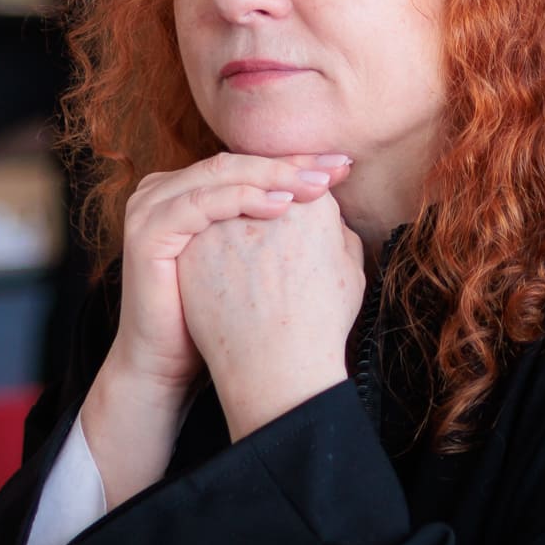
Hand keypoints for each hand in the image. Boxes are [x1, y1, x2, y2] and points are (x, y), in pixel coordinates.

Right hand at [86, 152, 351, 505]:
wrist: (169, 364)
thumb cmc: (217, 317)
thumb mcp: (252, 258)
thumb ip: (276, 222)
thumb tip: (331, 194)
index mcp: (190, 189)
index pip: (248, 166)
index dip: (296, 163)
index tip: (343, 166)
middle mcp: (165, 189)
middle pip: (237, 163)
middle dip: (291, 165)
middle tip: (336, 168)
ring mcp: (151, 207)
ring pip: (221, 175)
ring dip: (273, 177)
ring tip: (317, 187)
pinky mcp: (147, 230)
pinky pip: (200, 203)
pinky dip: (242, 200)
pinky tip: (281, 208)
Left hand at [177, 193, 365, 438]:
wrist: (274, 366)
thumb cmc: (321, 324)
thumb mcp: (351, 271)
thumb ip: (340, 233)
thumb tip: (327, 216)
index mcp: (311, 204)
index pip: (301, 178)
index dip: (302, 186)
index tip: (299, 201)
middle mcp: (264, 203)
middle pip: (262, 180)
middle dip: (268, 190)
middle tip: (270, 218)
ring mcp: (223, 222)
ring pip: (227, 200)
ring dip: (235, 208)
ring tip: (245, 236)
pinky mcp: (193, 244)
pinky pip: (202, 226)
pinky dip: (210, 233)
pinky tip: (217, 248)